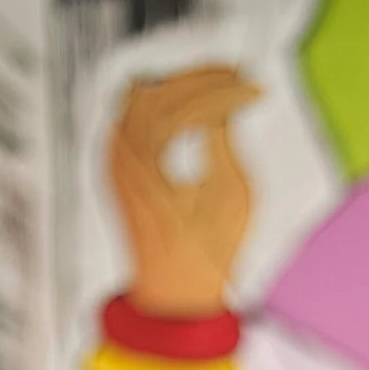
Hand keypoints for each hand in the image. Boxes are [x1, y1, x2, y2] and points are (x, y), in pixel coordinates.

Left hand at [108, 67, 259, 317]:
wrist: (172, 293)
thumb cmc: (208, 252)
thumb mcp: (232, 195)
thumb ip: (223, 139)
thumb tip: (224, 97)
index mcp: (149, 163)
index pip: (189, 108)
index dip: (227, 94)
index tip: (257, 90)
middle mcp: (121, 153)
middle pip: (162, 90)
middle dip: (204, 79)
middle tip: (239, 76)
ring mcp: (112, 154)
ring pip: (142, 93)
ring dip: (181, 84)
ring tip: (219, 84)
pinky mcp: (112, 158)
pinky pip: (131, 110)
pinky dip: (161, 99)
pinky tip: (191, 101)